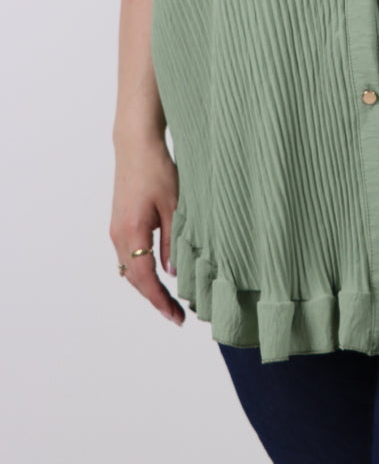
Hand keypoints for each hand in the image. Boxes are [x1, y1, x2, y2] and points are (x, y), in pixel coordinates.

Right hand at [110, 136, 185, 328]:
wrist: (136, 146)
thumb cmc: (158, 170)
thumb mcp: (175, 206)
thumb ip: (174, 241)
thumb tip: (174, 273)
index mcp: (132, 232)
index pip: (146, 278)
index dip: (161, 301)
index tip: (176, 317)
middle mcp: (119, 235)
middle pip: (135, 279)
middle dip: (155, 299)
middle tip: (177, 315)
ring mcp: (115, 230)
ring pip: (130, 270)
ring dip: (147, 286)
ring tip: (170, 299)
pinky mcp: (118, 224)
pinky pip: (128, 257)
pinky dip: (141, 271)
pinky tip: (157, 274)